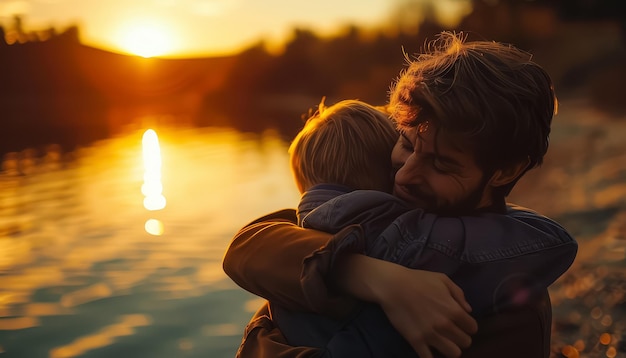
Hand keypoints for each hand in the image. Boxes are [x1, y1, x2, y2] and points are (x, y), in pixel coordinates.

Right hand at [335, 255, 477, 357]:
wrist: (392, 286)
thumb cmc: (418, 280)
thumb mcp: (442, 279)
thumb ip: (459, 294)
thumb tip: (468, 310)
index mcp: (454, 310)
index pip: (473, 328)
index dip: (468, 326)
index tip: (460, 324)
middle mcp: (445, 325)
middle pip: (466, 343)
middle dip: (460, 338)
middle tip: (451, 333)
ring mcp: (430, 335)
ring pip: (453, 353)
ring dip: (450, 348)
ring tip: (442, 342)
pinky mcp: (416, 341)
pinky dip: (431, 356)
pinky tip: (429, 350)